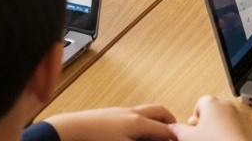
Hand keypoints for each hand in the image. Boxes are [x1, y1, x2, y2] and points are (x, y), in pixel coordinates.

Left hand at [45, 105, 175, 140]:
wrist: (68, 132)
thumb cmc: (96, 139)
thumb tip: (161, 140)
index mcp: (139, 122)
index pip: (167, 130)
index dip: (176, 138)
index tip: (182, 140)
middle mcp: (131, 113)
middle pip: (159, 113)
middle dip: (170, 122)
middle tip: (175, 133)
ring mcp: (119, 113)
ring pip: (146, 113)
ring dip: (156, 121)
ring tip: (158, 133)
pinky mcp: (108, 116)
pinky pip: (133, 116)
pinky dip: (142, 122)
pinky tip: (136, 134)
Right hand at [171, 96, 251, 140]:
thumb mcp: (189, 138)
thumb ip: (178, 130)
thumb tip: (172, 128)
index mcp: (212, 102)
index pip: (199, 105)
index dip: (195, 120)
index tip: (193, 131)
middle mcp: (228, 104)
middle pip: (214, 111)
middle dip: (208, 123)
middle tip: (203, 138)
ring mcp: (243, 115)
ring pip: (228, 119)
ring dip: (223, 127)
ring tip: (217, 140)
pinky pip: (241, 127)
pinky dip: (235, 133)